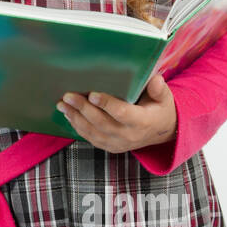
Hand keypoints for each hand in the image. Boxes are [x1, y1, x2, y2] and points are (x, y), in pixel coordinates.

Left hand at [56, 73, 177, 152]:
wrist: (160, 132)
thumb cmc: (159, 108)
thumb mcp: (164, 98)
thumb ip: (159, 89)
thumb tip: (155, 79)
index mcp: (142, 122)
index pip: (122, 113)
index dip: (106, 104)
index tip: (92, 94)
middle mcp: (129, 135)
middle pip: (101, 123)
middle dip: (83, 109)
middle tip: (68, 96)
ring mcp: (118, 143)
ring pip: (92, 132)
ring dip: (75, 118)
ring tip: (62, 104)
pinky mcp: (110, 147)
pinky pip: (90, 138)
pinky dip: (77, 126)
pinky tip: (68, 114)